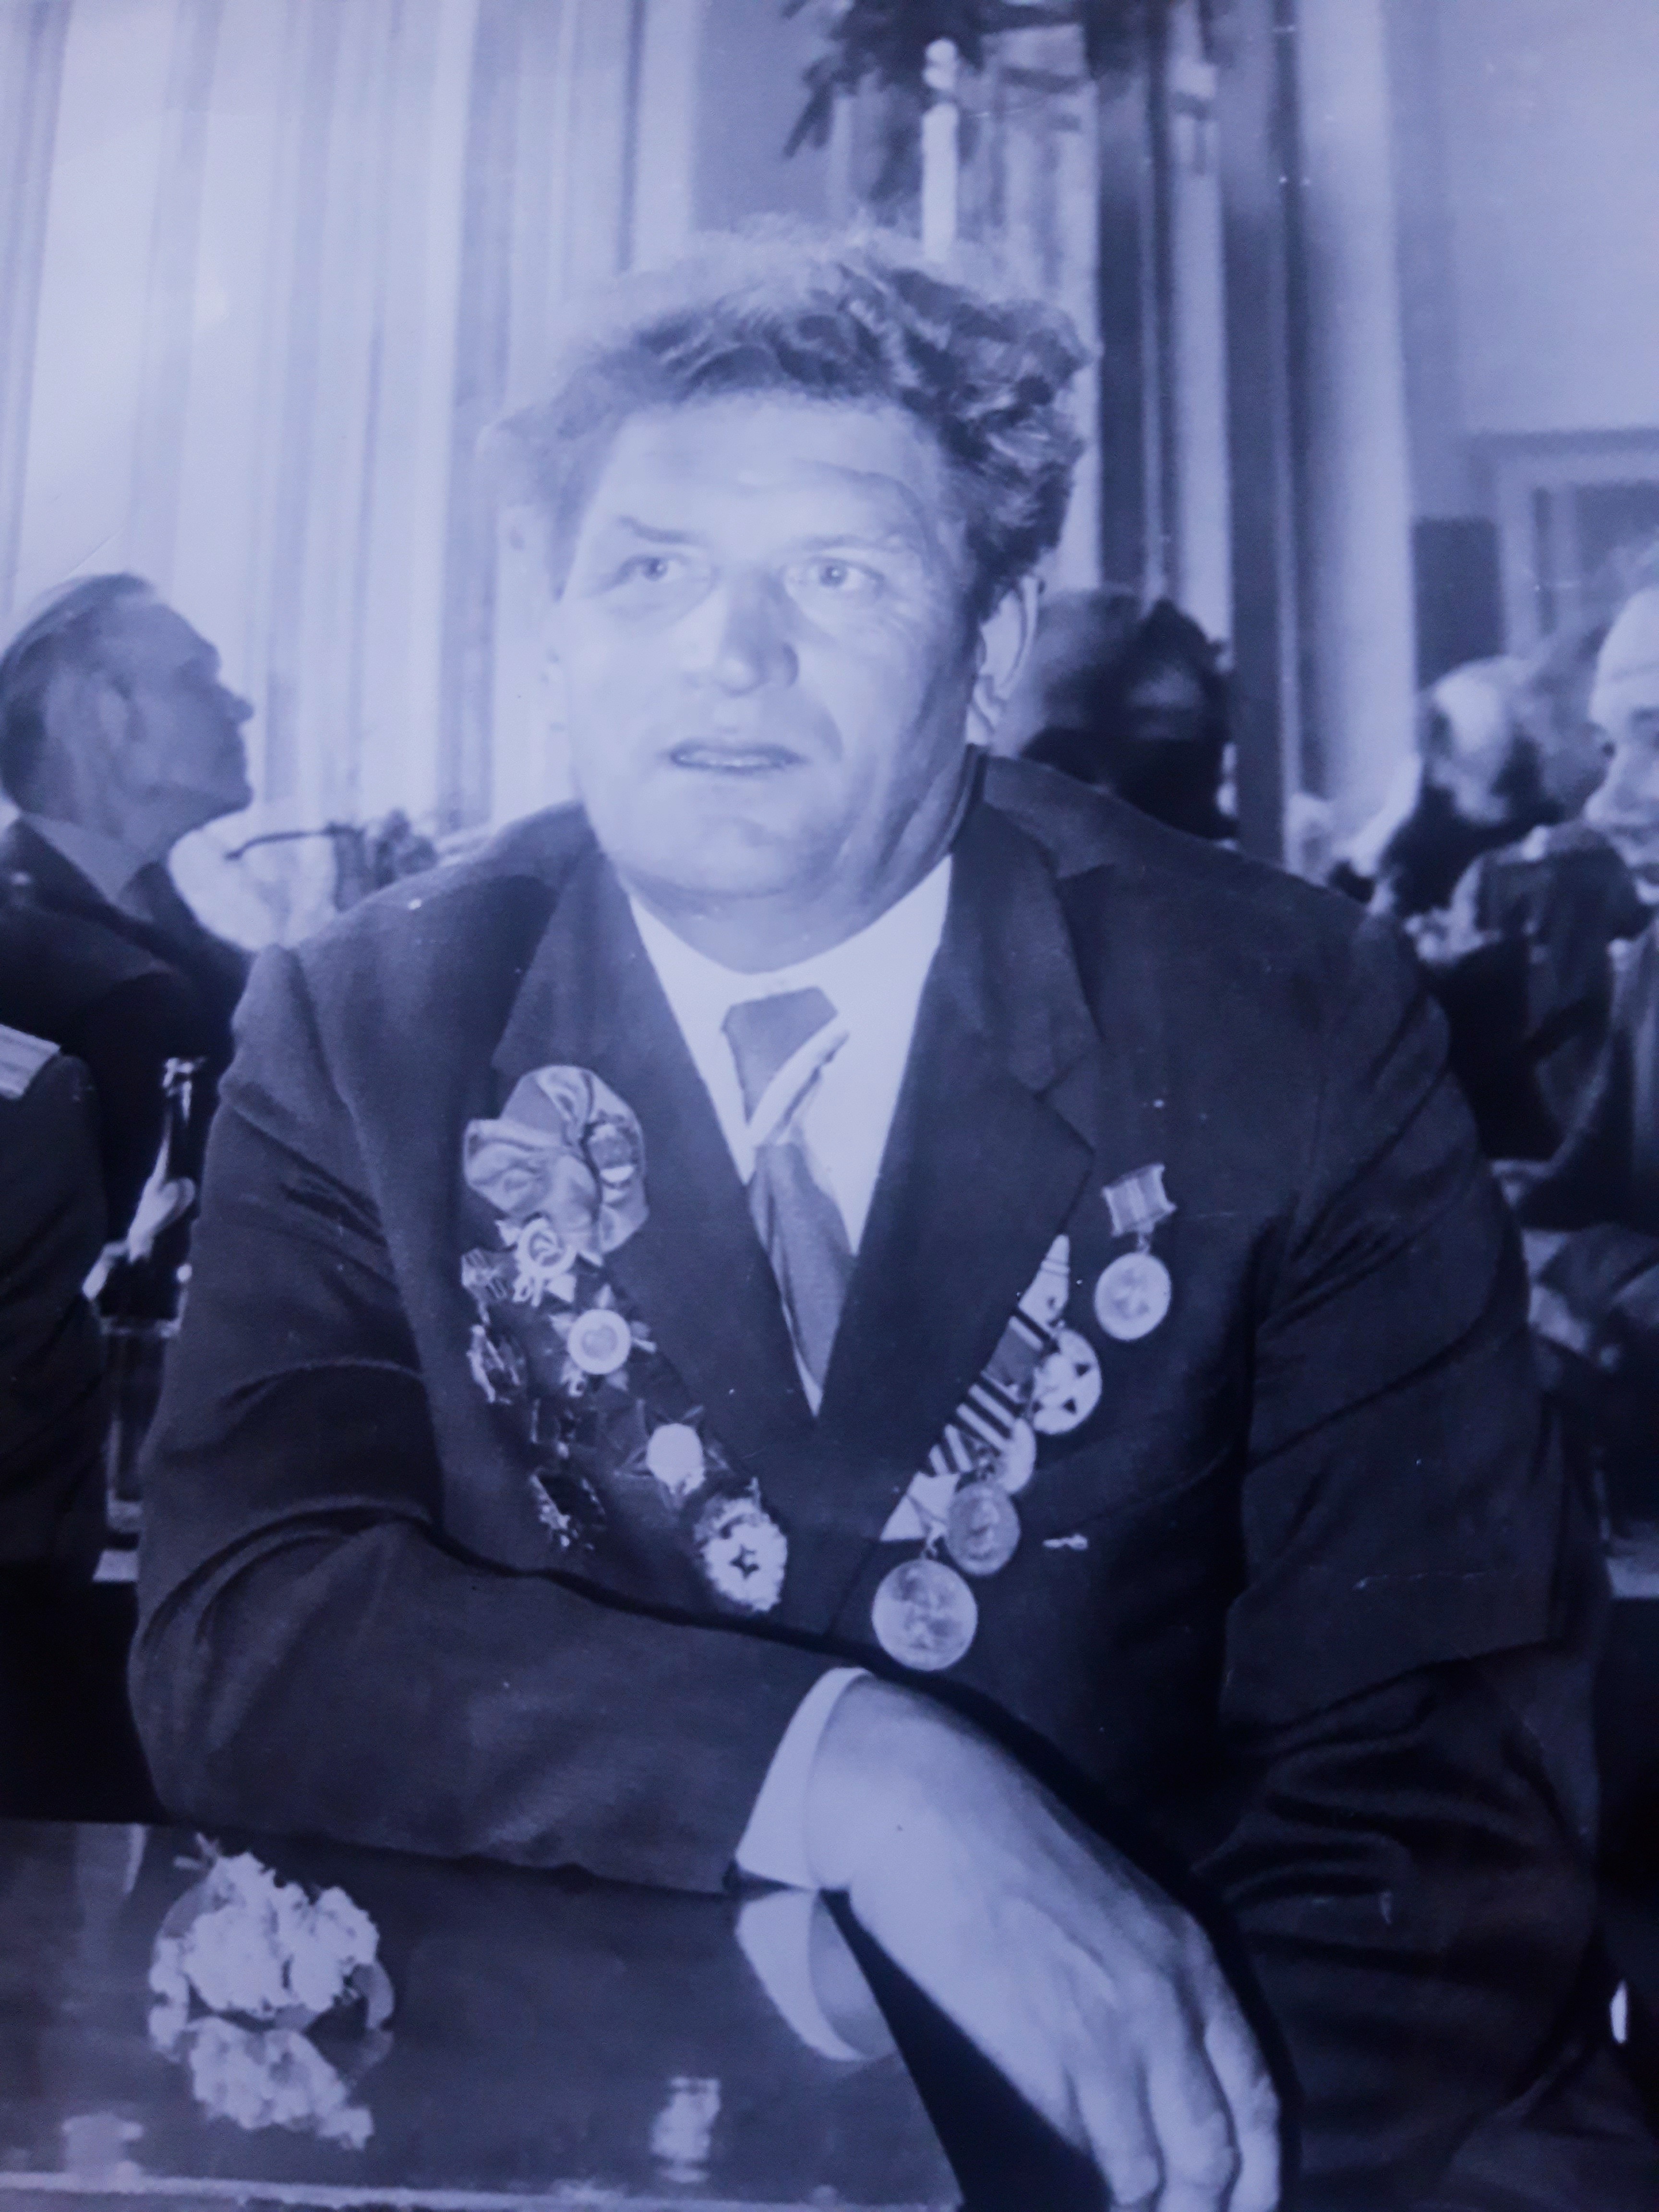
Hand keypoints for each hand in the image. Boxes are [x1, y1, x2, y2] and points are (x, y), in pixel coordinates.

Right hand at [806, 1678, 1278, 2210]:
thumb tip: (1156, 2075)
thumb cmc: (1008, 1842)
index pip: (1256, 2099)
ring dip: (1134, 2203)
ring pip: (1150, 2173)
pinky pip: (1086, 2162)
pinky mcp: (1042, 2058)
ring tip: (1107, 2204)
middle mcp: (1167, 2004)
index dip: (1257, 2174)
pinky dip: (1081, 2191)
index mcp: (1190, 1958)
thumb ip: (1150, 1982)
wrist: (928, 1806)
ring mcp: (1107, 2036)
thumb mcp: (1115, 1904)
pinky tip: (1058, 2187)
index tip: (1237, 2205)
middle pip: (1213, 2153)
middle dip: (1198, 2207)